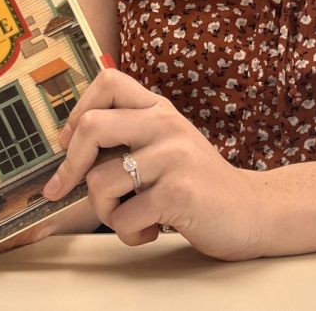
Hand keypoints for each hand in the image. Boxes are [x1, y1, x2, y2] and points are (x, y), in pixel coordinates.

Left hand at [41, 68, 262, 259]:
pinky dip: (128, 234)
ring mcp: (173, 157)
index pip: (108, 81)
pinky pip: (124, 218)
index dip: (77, 111)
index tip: (67, 143)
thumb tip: (71, 150)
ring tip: (130, 218)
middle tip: (64, 189)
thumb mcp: (166, 145)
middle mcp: (165, 125)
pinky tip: (150, 231)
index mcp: (159, 109)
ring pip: (100, 182)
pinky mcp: (178, 192)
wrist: (251, 211)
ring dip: (104, 212)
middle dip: (70, 165)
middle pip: (92, 126)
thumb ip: (131, 137)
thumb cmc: (197, 183)